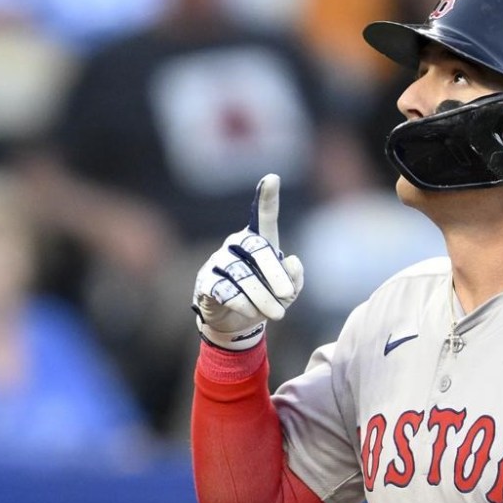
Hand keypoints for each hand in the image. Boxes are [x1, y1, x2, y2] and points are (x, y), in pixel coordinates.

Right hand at [192, 174, 303, 349]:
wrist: (236, 323)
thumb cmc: (265, 299)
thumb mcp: (288, 292)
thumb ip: (295, 278)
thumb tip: (292, 261)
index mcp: (259, 242)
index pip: (264, 216)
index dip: (267, 198)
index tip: (272, 178)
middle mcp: (237, 245)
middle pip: (257, 249)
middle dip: (274, 274)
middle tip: (288, 295)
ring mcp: (219, 261)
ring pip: (241, 274)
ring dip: (262, 297)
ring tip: (277, 314)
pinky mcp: (206, 282)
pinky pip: (224, 289)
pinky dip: (241, 303)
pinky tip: (250, 312)